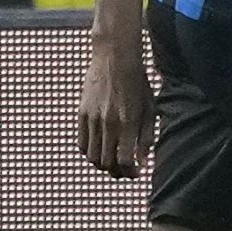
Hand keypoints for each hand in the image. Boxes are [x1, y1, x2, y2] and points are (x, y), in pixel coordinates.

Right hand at [77, 36, 155, 177]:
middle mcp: (108, 122)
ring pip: (92, 157)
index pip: (124, 159)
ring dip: (102, 165)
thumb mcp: (149, 108)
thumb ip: (147, 137)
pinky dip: (90, 153)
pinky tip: (100, 150)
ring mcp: (92, 119)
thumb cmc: (138, 83)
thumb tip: (143, 162)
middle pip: (106, 162)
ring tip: (113, 163)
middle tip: (125, 170)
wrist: (115, 59)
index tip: (136, 172)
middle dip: (117, 172)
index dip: (130, 171)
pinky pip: (81, 144)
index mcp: (128, 121)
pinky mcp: (81, 114)